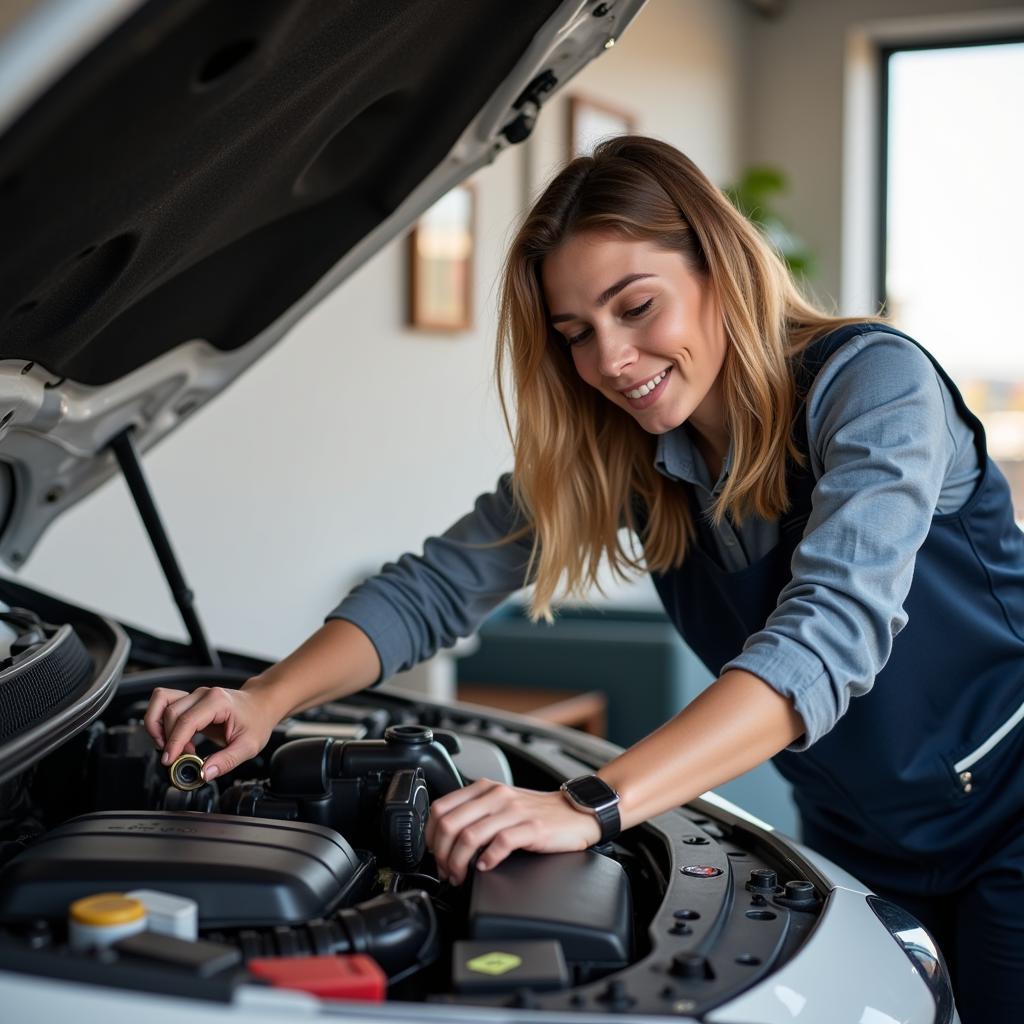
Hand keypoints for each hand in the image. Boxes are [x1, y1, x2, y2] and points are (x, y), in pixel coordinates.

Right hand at [143, 684, 277, 780]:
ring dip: (157, 726)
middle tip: (180, 759)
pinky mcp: (189, 700)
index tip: (169, 761)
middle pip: (171, 713)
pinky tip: (171, 737)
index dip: (175, 742)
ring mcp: (195, 695)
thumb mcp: (248, 746)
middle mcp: (203, 694)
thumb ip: (226, 761)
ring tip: (169, 746)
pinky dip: (159, 719)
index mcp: (218, 702)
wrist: (261, 705)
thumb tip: (204, 773)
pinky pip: (163, 702)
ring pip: (161, 703)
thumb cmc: (257, 721)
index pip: (187, 721)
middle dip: (168, 739)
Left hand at [425, 779, 601, 884]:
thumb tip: (444, 839)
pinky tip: (485, 868)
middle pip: (449, 824)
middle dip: (441, 854)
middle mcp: (495, 796)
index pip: (440, 808)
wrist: (574, 813)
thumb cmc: (536, 813)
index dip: (430, 836)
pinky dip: (487, 860)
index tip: (433, 854)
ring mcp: (513, 811)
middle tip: (446, 871)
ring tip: (460, 876)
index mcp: (484, 788)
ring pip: (469, 837)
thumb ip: (475, 813)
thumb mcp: (500, 805)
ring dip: (458, 863)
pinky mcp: (531, 828)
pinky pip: (500, 843)